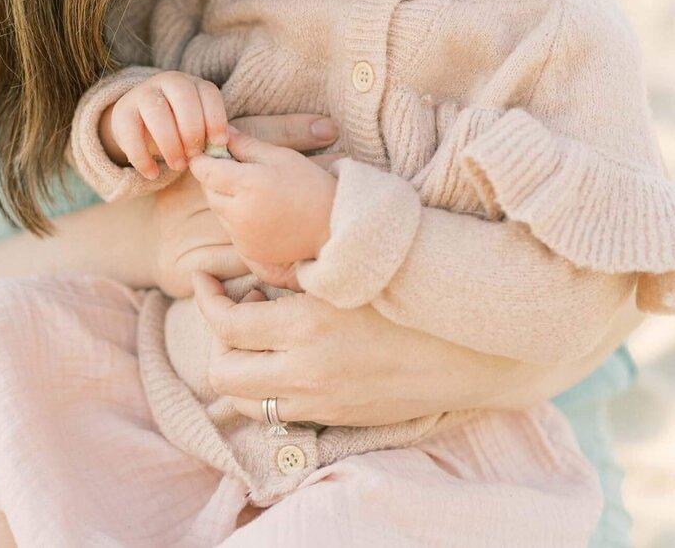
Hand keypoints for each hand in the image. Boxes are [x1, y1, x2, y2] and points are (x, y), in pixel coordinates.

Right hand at [101, 72, 228, 178]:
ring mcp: (143, 93)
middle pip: (183, 97)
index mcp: (192, 84)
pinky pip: (131, 133)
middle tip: (195, 156)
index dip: (215, 117)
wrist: (138, 124)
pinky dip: (142, 157)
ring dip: (170, 142)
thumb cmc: (177, 128)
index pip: (208, 92)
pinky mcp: (122, 112)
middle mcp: (168, 82)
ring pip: (156, 111)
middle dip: (192, 129)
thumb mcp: (196, 126)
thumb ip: (208, 133)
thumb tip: (220, 150)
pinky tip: (153, 174)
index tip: (219, 143)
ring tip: (178, 166)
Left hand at [150, 112, 340, 296]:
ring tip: (253, 190)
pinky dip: (237, 218)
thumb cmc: (311, 185)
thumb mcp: (281, 157)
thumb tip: (223, 132)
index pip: (204, 170)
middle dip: (215, 178)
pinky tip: (260, 210)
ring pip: (218, 211)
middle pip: (208, 191)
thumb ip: (248, 145)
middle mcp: (238, 213)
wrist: (334, 227)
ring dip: (226, 199)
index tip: (210, 153)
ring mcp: (241, 235)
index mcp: (246, 184)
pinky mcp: (247, 251)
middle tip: (236, 168)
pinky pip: (231, 229)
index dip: (203, 159)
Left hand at [193, 275, 642, 426]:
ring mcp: (321, 399)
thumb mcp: (356, 267)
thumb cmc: (413, 289)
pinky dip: (266, 390)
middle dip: (213, 339)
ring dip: (236, 368)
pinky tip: (283, 359)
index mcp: (309, 317)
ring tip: (250, 336)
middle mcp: (307, 366)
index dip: (204, 298)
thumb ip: (305, 264)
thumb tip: (260, 257)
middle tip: (224, 307)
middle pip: (222, 371)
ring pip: (244, 400)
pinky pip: (277, 414)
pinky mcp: (337, 417)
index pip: (226, 321)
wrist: (471, 345)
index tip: (203, 276)